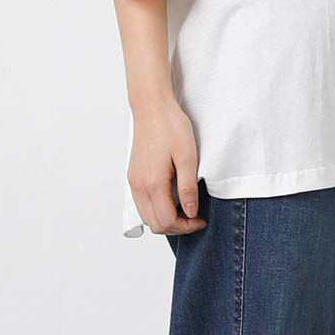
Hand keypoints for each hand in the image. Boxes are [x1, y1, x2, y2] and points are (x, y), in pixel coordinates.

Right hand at [128, 97, 206, 234]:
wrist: (152, 107)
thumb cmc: (171, 127)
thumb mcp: (188, 157)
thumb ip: (188, 188)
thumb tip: (190, 212)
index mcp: (152, 183)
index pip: (167, 221)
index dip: (187, 226)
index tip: (201, 219)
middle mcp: (139, 186)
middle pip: (155, 224)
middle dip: (177, 227)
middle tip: (194, 216)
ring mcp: (134, 182)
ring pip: (147, 217)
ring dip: (166, 219)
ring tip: (184, 209)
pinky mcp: (133, 176)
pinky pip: (142, 204)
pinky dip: (156, 210)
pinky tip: (171, 199)